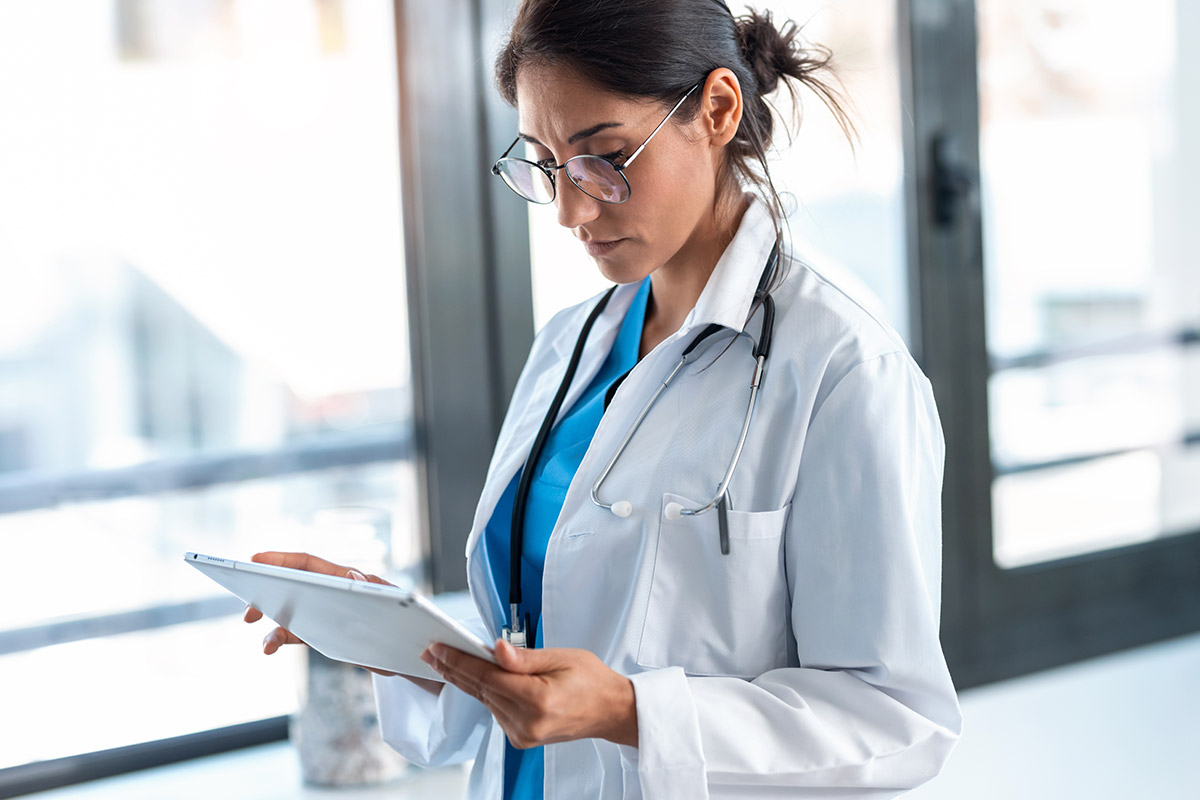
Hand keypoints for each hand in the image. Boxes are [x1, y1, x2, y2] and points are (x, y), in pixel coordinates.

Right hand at [242, 551, 442, 695]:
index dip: (282, 560)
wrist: (417, 654)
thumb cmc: (409, 622)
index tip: (254, 559)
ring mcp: (327, 612)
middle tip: (247, 602)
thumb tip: (352, 574)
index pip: (310, 564)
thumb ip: (372, 591)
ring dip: (270, 617)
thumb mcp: (394, 606)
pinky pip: (296, 633)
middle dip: (267, 589)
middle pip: (293, 584)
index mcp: (349, 580)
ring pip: (290, 610)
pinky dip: (279, 638)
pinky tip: (267, 647)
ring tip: (254, 628)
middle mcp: (333, 592)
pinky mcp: (325, 634)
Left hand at [421, 639, 637, 748]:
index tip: (438, 648)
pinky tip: (472, 677)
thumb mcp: (561, 657)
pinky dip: (483, 692)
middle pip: (480, 690)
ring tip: (445, 659)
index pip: (487, 678)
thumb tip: (495, 649)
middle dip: (454, 668)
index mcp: (538, 700)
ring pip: (484, 700)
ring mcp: (522, 734)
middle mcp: (527, 722)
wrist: (609, 711)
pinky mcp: (520, 738)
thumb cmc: (591, 680)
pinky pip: (494, 710)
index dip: (459, 661)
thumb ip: (524, 657)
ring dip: (465, 680)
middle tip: (431, 651)